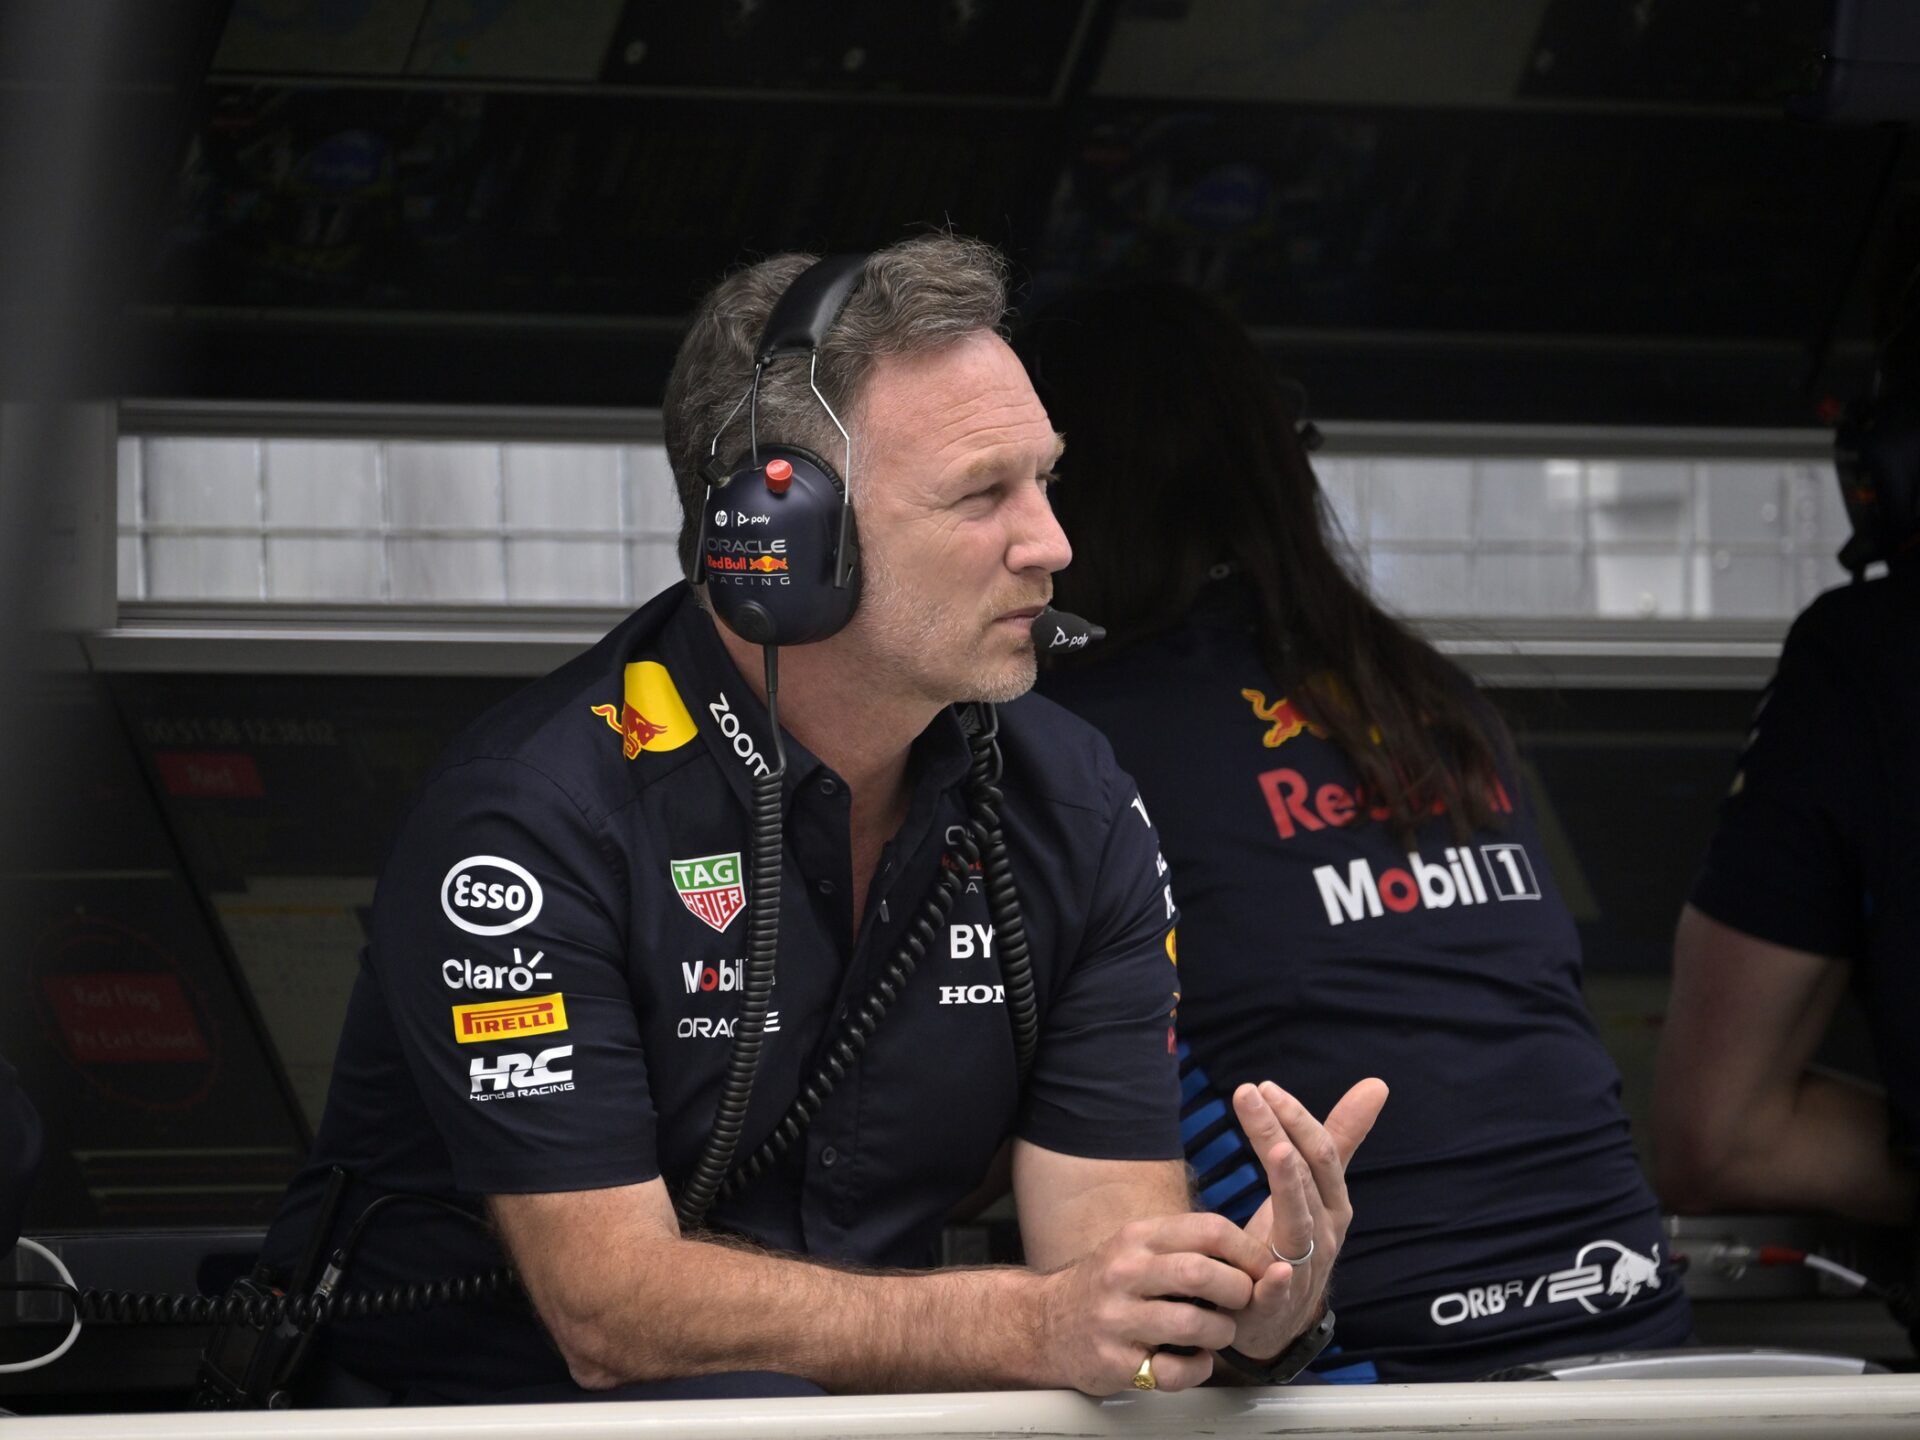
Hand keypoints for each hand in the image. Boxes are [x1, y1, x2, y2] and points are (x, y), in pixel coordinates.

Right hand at [1035, 1211, 1269, 1393]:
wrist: (1048, 1323)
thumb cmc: (1111, 1284)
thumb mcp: (1139, 1247)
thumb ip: (1187, 1246)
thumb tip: (1254, 1256)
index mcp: (1139, 1237)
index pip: (1209, 1229)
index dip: (1249, 1251)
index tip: (1265, 1269)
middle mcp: (1125, 1272)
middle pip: (1201, 1273)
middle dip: (1239, 1291)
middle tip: (1244, 1302)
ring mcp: (1116, 1318)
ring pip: (1192, 1324)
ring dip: (1222, 1332)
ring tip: (1220, 1332)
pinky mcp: (1114, 1361)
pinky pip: (1173, 1372)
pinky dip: (1198, 1370)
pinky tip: (1197, 1361)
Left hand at [1225, 1078, 1387, 1361]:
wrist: (1277, 1315)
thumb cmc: (1292, 1238)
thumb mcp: (1314, 1186)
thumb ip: (1340, 1138)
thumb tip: (1378, 1084)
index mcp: (1333, 1202)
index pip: (1321, 1152)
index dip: (1296, 1117)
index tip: (1264, 1086)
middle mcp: (1324, 1232)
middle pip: (1305, 1177)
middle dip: (1277, 1132)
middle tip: (1250, 1094)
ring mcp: (1303, 1268)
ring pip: (1296, 1223)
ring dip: (1288, 1186)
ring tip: (1277, 1150)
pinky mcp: (1274, 1303)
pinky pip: (1278, 1292)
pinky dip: (1276, 1281)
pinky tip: (1271, 1268)